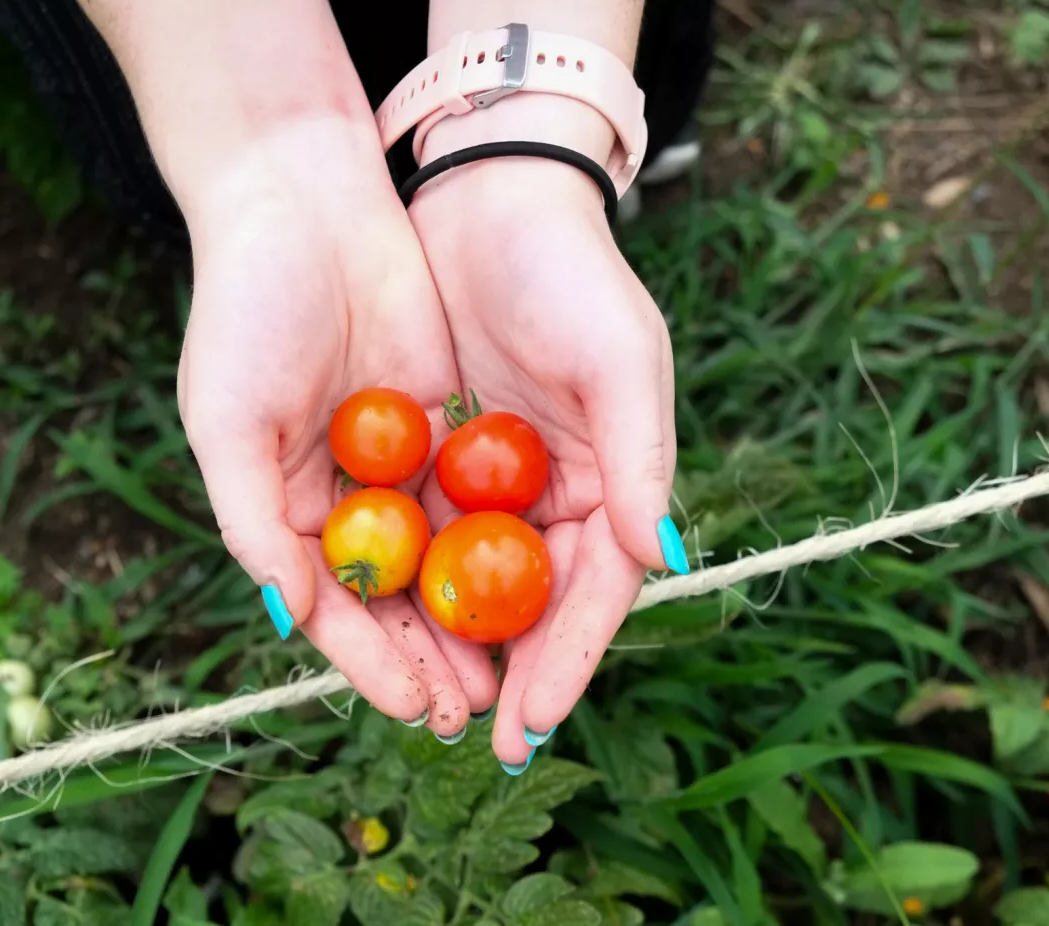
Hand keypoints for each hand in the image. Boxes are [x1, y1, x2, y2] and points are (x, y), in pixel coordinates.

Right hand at [176, 118, 496, 738]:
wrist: (305, 209)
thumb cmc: (247, 315)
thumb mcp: (231, 423)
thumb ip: (255, 525)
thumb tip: (291, 617)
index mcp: (285, 509)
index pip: (334, 609)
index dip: (372, 662)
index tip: (414, 706)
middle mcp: (344, 499)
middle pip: (395, 598)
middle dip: (431, 656)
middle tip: (476, 710)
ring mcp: (397, 464)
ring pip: (442, 558)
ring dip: (471, 615)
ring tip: (510, 673)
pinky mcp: (444, 425)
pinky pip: (475, 496)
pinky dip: (496, 542)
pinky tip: (532, 583)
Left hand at [410, 158, 687, 770]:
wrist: (488, 200)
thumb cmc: (568, 274)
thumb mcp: (618, 357)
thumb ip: (640, 457)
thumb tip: (661, 559)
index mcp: (611, 480)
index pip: (596, 589)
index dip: (570, 658)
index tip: (534, 718)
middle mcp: (556, 492)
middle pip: (535, 602)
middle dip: (512, 671)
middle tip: (483, 738)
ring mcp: (495, 480)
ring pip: (476, 581)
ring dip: (457, 643)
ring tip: (431, 703)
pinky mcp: (438, 456)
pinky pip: (425, 532)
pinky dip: (411, 580)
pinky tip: (386, 622)